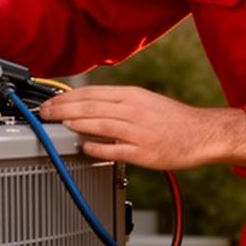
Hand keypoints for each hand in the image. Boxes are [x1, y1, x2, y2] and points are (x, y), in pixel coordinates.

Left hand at [36, 85, 245, 170]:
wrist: (201, 134)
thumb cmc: (172, 119)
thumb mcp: (144, 101)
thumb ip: (116, 103)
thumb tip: (87, 106)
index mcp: (131, 95)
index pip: (90, 93)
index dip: (65, 98)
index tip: (50, 103)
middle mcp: (132, 110)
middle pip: (89, 107)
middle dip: (62, 110)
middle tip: (45, 114)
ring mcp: (137, 131)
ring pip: (98, 124)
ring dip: (74, 125)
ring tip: (57, 126)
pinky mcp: (143, 152)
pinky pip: (114, 149)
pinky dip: (95, 147)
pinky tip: (82, 147)